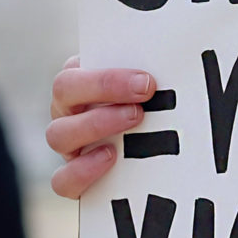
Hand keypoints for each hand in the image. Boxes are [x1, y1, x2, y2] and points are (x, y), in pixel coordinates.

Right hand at [46, 56, 158, 199]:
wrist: (151, 156)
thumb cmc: (150, 105)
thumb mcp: (150, 84)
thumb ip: (155, 69)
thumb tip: (179, 58)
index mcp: (80, 77)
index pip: (76, 65)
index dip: (107, 73)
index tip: (146, 78)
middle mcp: (67, 109)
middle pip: (64, 90)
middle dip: (105, 86)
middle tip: (145, 92)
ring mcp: (67, 143)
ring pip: (58, 133)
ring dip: (96, 124)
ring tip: (134, 120)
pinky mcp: (71, 178)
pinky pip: (63, 179)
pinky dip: (82, 170)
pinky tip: (110, 159)